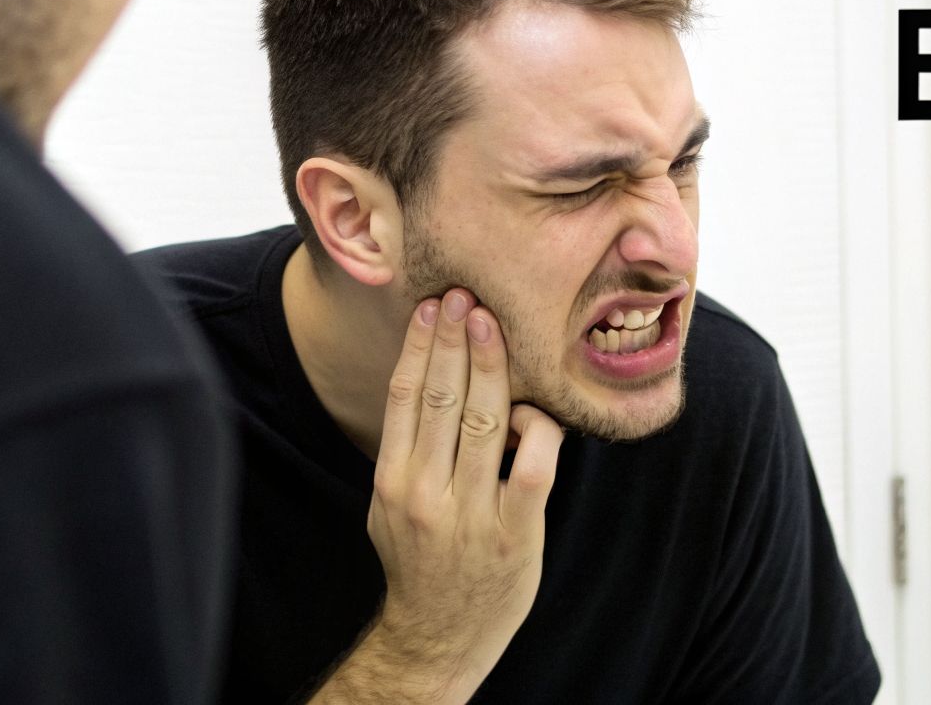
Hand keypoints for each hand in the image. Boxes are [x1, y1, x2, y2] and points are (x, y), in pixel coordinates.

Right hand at [310, 290, 563, 703]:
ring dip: (493, 367)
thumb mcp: (392, 503)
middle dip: (457, 341)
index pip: (405, 398)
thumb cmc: (421, 557)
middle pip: (443, 399)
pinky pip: (534, 466)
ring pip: (487, 423)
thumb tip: (428, 376)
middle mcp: (426, 493)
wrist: (438, 634)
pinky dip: (538, 431)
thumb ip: (409, 448)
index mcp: (393, 481)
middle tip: (468, 296)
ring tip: (495, 326)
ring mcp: (471, 513)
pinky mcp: (516, 532)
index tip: (433, 307)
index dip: (420, 348)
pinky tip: (534, 412)